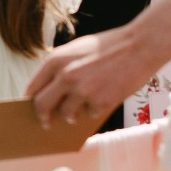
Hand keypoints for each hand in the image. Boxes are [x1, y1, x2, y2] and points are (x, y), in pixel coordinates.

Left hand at [24, 24, 162, 128]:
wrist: (139, 46)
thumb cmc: (108, 46)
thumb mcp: (76, 49)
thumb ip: (61, 66)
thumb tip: (51, 90)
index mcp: (55, 60)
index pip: (33, 87)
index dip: (30, 100)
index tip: (31, 108)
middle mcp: (65, 76)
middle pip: (43, 106)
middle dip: (43, 117)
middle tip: (46, 123)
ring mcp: (83, 91)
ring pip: (67, 114)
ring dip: (71, 116)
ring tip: (77, 112)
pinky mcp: (101, 102)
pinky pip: (90, 114)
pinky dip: (94, 110)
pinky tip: (103, 99)